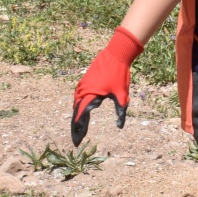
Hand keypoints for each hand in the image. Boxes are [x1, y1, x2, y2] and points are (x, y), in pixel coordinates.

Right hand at [70, 27, 143, 144]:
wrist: (115, 54)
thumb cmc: (119, 74)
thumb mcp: (122, 95)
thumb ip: (121, 111)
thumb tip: (120, 126)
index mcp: (90, 96)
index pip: (81, 117)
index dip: (79, 130)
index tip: (78, 141)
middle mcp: (82, 91)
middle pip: (75, 113)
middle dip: (76, 127)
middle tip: (76, 140)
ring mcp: (82, 86)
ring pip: (75, 105)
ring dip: (75, 117)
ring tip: (77, 130)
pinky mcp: (84, 82)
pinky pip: (78, 97)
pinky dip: (77, 107)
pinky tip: (79, 112)